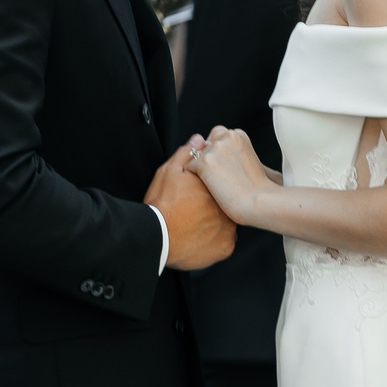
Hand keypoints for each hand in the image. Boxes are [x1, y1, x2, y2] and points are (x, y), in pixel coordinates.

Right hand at [147, 145, 235, 269]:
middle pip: (224, 205)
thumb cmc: (162, 204)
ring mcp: (229, 228)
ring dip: (215, 225)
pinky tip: (199, 239)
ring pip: (226, 225)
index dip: (208, 191)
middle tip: (193, 213)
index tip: (197, 197)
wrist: (157, 236)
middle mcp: (227, 206)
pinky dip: (214, 242)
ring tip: (194, 227)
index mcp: (215, 187)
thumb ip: (186, 155)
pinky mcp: (226, 247)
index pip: (221, 186)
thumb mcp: (169, 172)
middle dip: (213, 208)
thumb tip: (199, 139)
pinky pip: (224, 243)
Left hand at [184, 127, 271, 223]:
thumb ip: (236, 152)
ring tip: (215, 185)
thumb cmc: (258, 188)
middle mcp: (227, 136)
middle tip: (219, 177)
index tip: (227, 169)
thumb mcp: (252, 161)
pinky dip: (195, 178)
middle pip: (204, 144)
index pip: (217, 137)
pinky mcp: (205, 162)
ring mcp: (215, 148)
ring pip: (196, 156)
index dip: (218, 155)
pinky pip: (189, 167)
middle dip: (207, 158)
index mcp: (238, 135)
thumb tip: (222, 155)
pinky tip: (208, 188)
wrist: (259, 202)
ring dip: (201, 169)